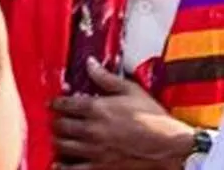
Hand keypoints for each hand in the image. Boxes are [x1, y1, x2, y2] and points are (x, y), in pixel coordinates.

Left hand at [50, 58, 195, 168]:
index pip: (65, 104)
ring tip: (58, 137)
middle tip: (57, 120)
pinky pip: (74, 169)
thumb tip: (90, 63)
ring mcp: (95, 150)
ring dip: (58, 140)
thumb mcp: (131, 90)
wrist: (170, 145)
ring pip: (63, 145)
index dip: (56, 103)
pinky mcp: (102, 166)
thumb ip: (106, 77)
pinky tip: (58, 163)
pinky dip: (63, 166)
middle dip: (57, 121)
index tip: (53, 103)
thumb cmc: (153, 118)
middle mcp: (92, 129)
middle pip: (61, 125)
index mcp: (97, 108)